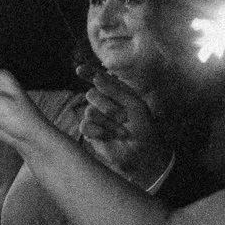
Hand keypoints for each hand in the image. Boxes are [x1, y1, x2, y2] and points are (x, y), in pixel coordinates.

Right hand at [75, 66, 169, 183]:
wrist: (143, 154)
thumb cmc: (144, 128)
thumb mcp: (135, 105)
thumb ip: (115, 90)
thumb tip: (96, 78)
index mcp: (117, 94)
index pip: (100, 79)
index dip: (89, 73)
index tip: (80, 70)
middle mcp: (104, 103)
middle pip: (92, 95)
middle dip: (108, 106)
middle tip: (124, 118)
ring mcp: (96, 118)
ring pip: (90, 112)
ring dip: (108, 123)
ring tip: (122, 132)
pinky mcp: (90, 132)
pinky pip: (85, 126)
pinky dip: (99, 132)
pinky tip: (110, 137)